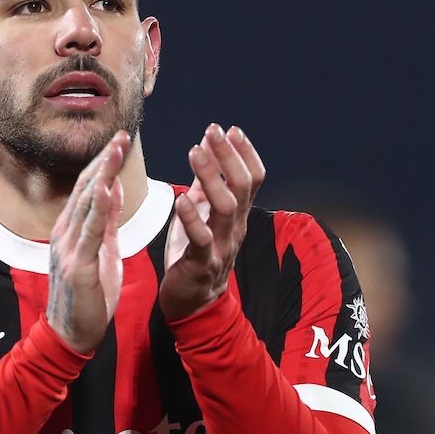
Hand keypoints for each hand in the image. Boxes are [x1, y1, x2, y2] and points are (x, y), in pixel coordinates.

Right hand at [46, 131, 130, 352]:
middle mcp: (65, 233)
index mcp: (72, 229)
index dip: (104, 162)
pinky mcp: (76, 265)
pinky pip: (89, 232)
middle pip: (86, 188)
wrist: (72, 336)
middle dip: (104, 160)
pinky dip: (98, 208)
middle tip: (121, 134)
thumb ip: (107, 220)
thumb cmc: (88, 296)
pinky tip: (106, 188)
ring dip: (102, 174)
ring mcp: (68, 248)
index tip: (120, 139)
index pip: (89, 187)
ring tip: (115, 150)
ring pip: (87, 204)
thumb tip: (114, 186)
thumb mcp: (102, 250)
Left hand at [160, 124, 265, 321]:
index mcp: (237, 215)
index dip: (245, 153)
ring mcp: (221, 246)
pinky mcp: (201, 263)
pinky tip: (181, 199)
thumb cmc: (195, 254)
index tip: (230, 130)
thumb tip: (206, 147)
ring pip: (225, 207)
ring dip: (211, 176)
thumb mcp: (202, 214)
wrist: (192, 303)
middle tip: (213, 131)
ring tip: (195, 151)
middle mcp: (235, 228)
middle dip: (228, 156)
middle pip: (242, 187)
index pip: (253, 179)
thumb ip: (205, 184)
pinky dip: (191, 218)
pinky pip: (201, 239)